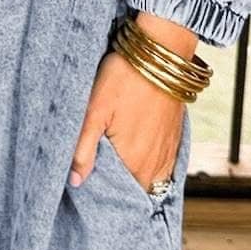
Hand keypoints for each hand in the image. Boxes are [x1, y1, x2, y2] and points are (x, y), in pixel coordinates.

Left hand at [68, 43, 184, 192]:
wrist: (160, 52)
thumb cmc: (124, 78)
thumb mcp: (94, 111)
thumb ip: (83, 150)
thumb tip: (75, 181)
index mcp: (134, 161)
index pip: (120, 196)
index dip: (105, 196)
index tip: (91, 190)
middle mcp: (155, 162)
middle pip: (136, 190)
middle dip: (119, 190)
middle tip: (100, 178)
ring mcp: (168, 151)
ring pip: (151, 180)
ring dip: (135, 179)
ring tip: (116, 170)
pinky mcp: (175, 138)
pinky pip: (164, 167)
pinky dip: (150, 168)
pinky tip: (136, 158)